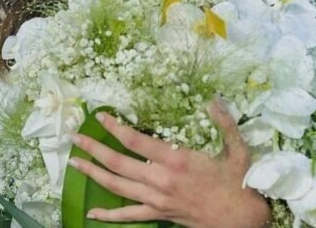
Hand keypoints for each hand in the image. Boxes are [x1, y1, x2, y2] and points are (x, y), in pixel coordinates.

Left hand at [68, 98, 269, 227]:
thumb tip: (213, 99)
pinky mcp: (159, 214)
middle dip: (94, 149)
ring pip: (118, 187)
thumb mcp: (237, 149)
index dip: (115, 128)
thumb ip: (224, 123)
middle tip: (74, 138)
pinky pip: (129, 216)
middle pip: (119, 163)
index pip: (136, 141)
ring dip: (94, 173)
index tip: (100, 116)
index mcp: (176, 160)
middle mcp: (161, 179)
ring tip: (75, 163)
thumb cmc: (238, 182)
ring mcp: (157, 199)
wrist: (241, 219)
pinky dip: (109, 215)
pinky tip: (92, 212)